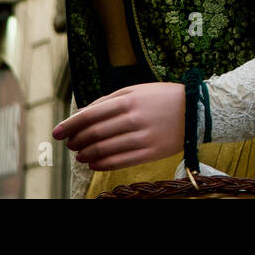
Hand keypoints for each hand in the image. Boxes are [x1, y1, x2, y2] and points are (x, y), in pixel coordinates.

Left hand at [52, 82, 186, 170]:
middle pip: (94, 134)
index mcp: (129, 100)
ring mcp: (142, 138)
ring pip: (104, 150)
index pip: (90, 115)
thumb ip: (109, 99)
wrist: (197, 111)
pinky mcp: (151, 153)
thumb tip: (83, 113)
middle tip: (69, 144)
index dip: (70, 125)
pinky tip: (94, 164)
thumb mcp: (137, 89)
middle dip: (76, 140)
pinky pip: (119, 162)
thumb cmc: (163, 97)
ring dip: (86, 154)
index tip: (56, 132)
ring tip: (80, 155)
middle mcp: (134, 119)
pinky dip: (101, 164)